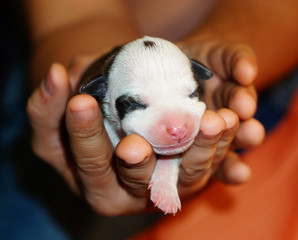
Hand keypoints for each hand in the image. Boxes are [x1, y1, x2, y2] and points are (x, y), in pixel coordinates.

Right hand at [27, 39, 263, 215]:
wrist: (119, 126)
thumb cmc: (88, 126)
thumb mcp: (56, 125)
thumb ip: (48, 107)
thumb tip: (56, 74)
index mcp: (98, 185)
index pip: (89, 161)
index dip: (82, 134)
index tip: (80, 101)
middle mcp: (135, 192)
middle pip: (138, 178)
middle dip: (139, 161)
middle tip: (137, 144)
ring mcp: (170, 185)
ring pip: (186, 173)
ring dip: (201, 149)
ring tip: (210, 121)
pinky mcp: (195, 174)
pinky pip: (214, 163)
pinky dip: (225, 144)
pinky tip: (232, 122)